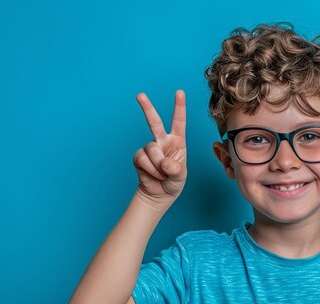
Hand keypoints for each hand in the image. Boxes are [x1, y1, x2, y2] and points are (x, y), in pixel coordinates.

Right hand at [133, 90, 186, 207]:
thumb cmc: (174, 181)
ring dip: (158, 166)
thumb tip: (164, 163)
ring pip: (152, 150)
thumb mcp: (180, 176)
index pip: (179, 122)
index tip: (179, 92)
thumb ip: (175, 169)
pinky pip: (143, 160)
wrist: (159, 194)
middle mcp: (163, 141)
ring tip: (162, 174)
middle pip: (154, 122)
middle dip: (147, 108)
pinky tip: (153, 174)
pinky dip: (150, 170)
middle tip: (140, 95)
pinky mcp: (139, 156)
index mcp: (177, 141)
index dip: (179, 107)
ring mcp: (150, 148)